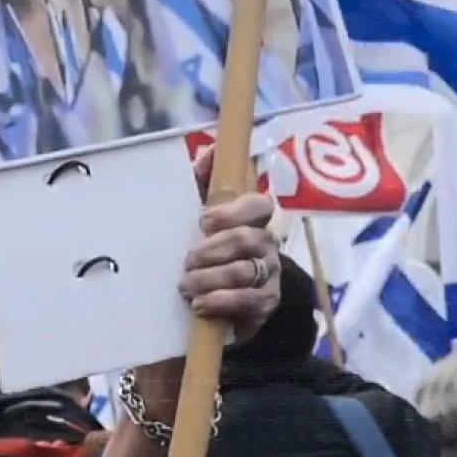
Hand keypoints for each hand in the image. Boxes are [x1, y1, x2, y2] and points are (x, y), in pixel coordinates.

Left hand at [182, 145, 279, 341]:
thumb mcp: (202, 213)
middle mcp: (267, 244)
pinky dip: (220, 302)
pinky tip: (199, 305)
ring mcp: (270, 274)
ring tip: (186, 285)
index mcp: (253, 219)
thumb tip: (210, 151)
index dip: (232, 211)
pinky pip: (248, 301)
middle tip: (187, 260)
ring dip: (210, 278)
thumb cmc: (211, 248)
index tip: (203, 221)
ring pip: (245, 271)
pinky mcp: (265, 303)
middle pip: (248, 240)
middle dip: (213, 250)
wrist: (225, 299)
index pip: (259, 205)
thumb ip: (204, 181)